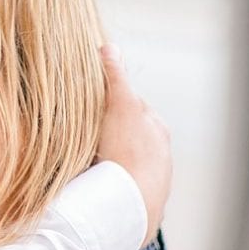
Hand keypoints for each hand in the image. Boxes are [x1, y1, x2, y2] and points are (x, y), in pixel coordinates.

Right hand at [95, 44, 170, 241]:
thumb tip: (109, 47)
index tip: (93, 108)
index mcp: (158, 130)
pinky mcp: (141, 202)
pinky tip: (97, 184)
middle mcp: (160, 155)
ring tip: (89, 163)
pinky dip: (111, 182)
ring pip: (128, 162)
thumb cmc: (128, 150)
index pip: (134, 109)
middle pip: (131, 136)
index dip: (112, 105)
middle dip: (113, 135)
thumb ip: (115, 77)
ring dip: (111, 161)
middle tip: (88, 136)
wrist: (133, 201)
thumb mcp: (120, 105)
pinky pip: (123, 186)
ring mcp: (153, 179)